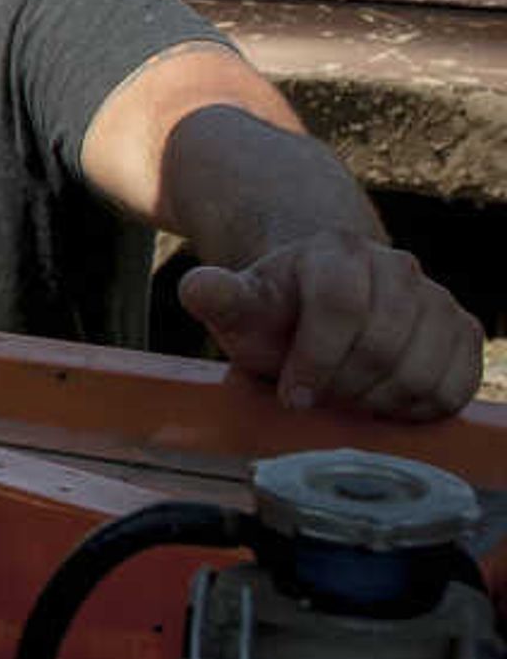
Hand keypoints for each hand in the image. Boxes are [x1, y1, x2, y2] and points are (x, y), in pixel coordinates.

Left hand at [179, 234, 485, 419]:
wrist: (322, 309)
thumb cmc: (277, 314)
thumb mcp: (240, 306)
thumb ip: (217, 297)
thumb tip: (196, 287)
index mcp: (337, 252)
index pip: (340, 308)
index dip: (315, 362)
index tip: (294, 395)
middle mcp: (396, 266)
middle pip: (382, 348)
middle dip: (343, 387)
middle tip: (319, 396)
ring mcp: (435, 297)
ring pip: (420, 373)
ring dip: (378, 401)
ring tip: (348, 394)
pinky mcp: (463, 330)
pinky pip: (454, 386)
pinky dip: (417, 407)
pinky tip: (384, 396)